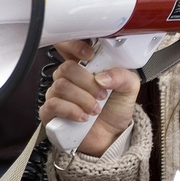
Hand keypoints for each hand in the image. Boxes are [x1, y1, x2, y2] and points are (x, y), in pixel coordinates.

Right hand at [39, 40, 140, 156]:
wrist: (111, 136)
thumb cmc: (115, 108)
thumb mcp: (129, 88)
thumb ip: (122, 76)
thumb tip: (102, 76)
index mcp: (84, 65)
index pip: (67, 45)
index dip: (73, 45)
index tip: (90, 55)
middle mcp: (67, 77)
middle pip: (66, 68)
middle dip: (88, 83)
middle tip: (102, 95)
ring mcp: (57, 94)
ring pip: (61, 86)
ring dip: (83, 99)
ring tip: (95, 109)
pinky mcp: (50, 112)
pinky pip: (53, 104)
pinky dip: (71, 110)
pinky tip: (83, 117)